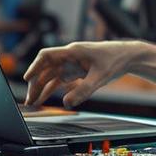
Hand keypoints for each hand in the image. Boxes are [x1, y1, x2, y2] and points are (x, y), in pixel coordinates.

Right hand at [23, 40, 142, 108]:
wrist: (128, 56)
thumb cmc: (115, 60)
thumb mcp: (100, 77)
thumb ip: (84, 90)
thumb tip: (67, 103)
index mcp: (73, 52)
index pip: (46, 56)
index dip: (35, 66)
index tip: (27, 78)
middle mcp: (69, 57)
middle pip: (46, 69)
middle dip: (36, 84)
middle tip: (30, 100)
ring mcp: (72, 64)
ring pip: (51, 76)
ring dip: (42, 88)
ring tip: (33, 103)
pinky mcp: (77, 71)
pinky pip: (60, 80)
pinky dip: (52, 89)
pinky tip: (45, 99)